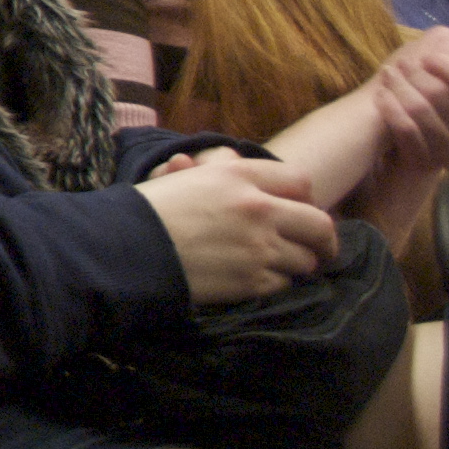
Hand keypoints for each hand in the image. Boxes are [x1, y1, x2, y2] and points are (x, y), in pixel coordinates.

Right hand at [139, 151, 338, 305]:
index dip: (304, 198)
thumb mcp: (185, 176)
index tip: (301, 211)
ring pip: (306, 259)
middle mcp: (257, 208)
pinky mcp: (253, 281)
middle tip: (321, 249)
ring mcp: (259, 247)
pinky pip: (285, 283)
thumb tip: (236, 164)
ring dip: (297, 263)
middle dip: (324, 239)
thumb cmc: (147, 209)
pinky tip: (254, 278)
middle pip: (319, 224)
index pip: (299, 181)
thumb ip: (221, 171)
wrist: (124, 249)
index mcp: (238, 175)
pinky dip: (275, 283)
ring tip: (280, 265)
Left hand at [348, 21, 448, 231]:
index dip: (448, 66)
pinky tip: (381, 94)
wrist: (422, 153)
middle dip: (416, 74)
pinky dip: (390, 108)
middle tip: (401, 62)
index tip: (428, 55)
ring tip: (388, 73)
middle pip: (441, 94)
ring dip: (399, 88)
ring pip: (420, 111)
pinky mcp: (425, 161)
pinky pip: (404, 129)